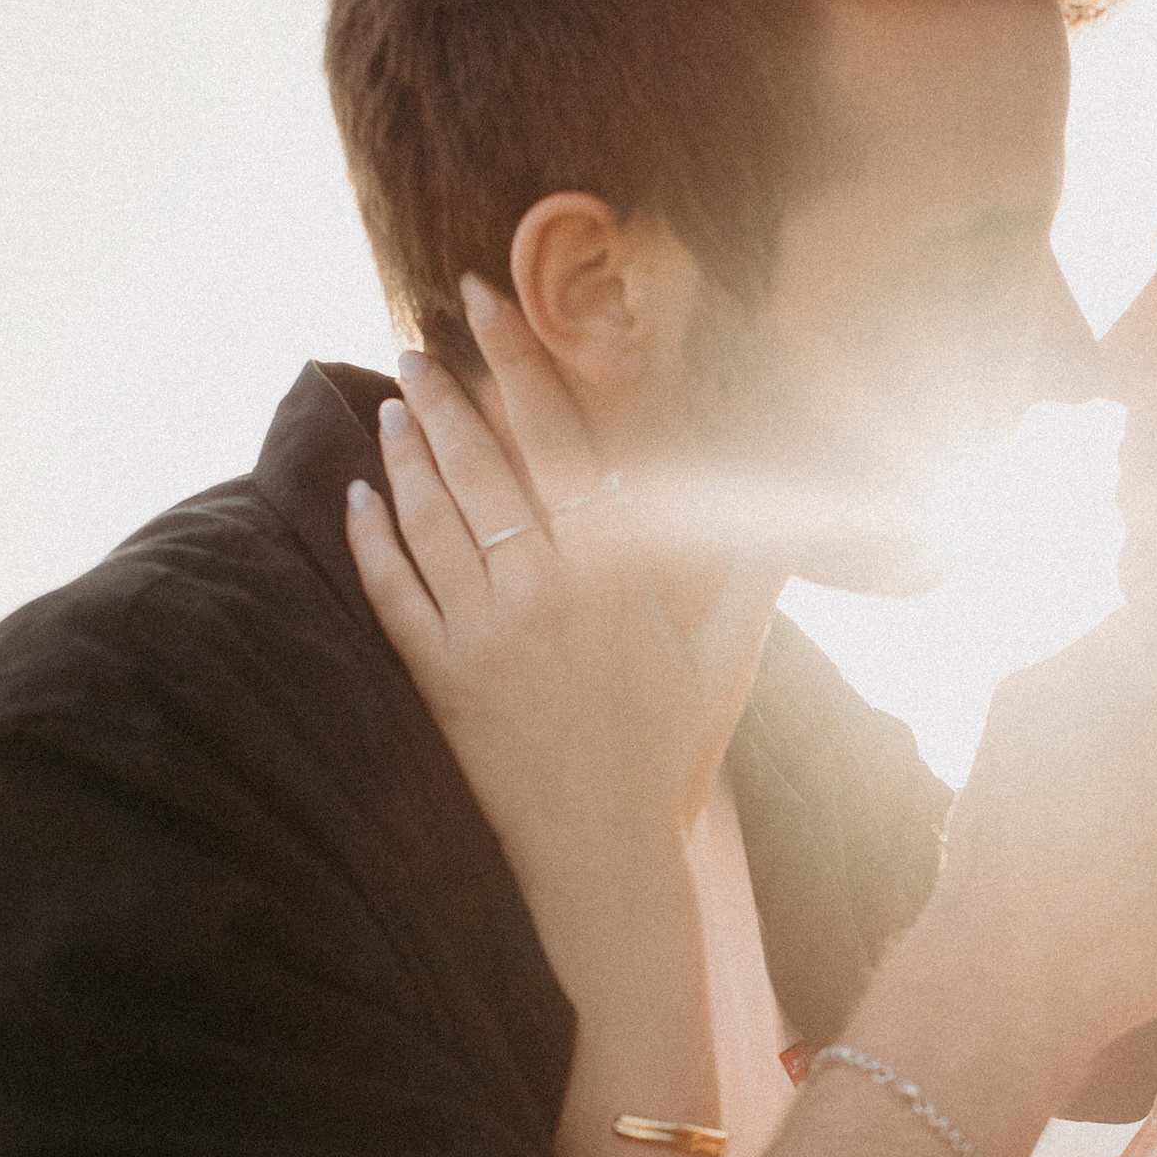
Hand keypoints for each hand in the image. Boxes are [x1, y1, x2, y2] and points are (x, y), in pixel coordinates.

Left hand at [343, 287, 775, 917]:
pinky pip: (394, 592)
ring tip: (391, 403)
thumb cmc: (672, 754)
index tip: (484, 299)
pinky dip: (370, 539)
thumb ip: (753, 571)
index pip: (556, 435)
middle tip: (414, 343)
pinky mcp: (441, 680)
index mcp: (615, 569)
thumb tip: (798, 506)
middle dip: (444, 393)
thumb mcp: (728, 657)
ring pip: (430, 516)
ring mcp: (486, 635)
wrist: (609, 856)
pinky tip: (357, 496)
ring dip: (405, 452)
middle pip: (481, 463)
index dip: (518, 359)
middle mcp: (545, 589)